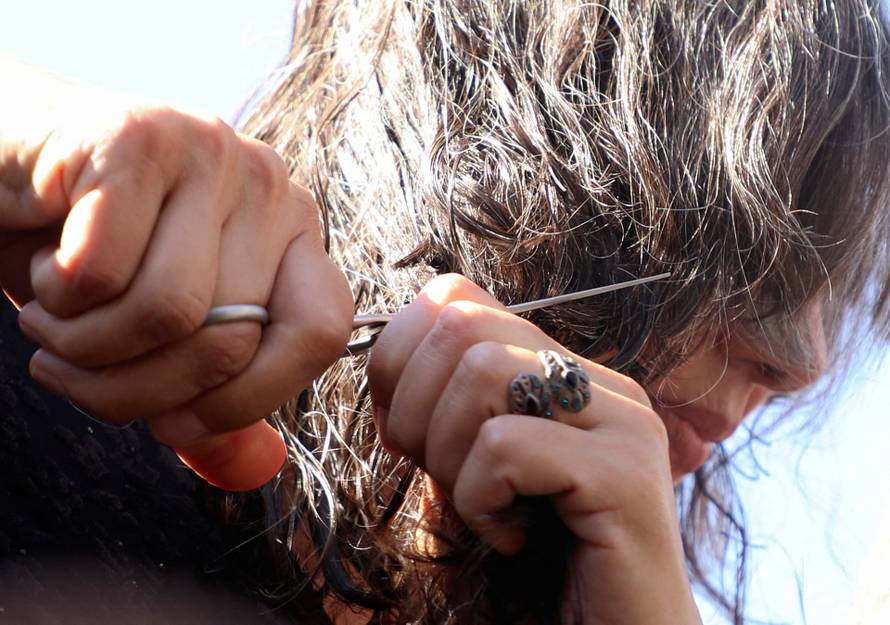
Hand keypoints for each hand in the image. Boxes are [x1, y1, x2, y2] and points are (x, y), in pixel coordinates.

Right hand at [0, 103, 352, 490]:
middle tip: (69, 367)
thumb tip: (257, 468)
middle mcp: (269, 188)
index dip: (247, 400)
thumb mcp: (156, 331)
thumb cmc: (85, 249)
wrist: (6, 161)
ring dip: (85, 345)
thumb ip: (209, 394)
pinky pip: (104, 272)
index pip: (319, 332)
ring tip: (51, 321)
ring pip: (169, 311)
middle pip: (230, 341)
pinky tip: (43, 266)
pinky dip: (56, 298)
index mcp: (294, 234)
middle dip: (133, 389)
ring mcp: (212, 153)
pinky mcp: (140, 138)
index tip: (169, 423)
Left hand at [367, 274, 701, 624]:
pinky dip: (479, 501)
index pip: (458, 297)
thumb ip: (445, 414)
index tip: (400, 431)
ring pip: (482, 372)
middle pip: (463, 326)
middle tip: (436, 475)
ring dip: (448, 454)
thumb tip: (385, 362)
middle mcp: (599, 382)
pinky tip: (511, 539)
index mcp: (563, 372)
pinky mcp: (625, 475)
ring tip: (479, 508)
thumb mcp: (471, 476)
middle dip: (415, 407)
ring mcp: (622, 422)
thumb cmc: (533, 570)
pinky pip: (506, 447)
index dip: (400, 357)